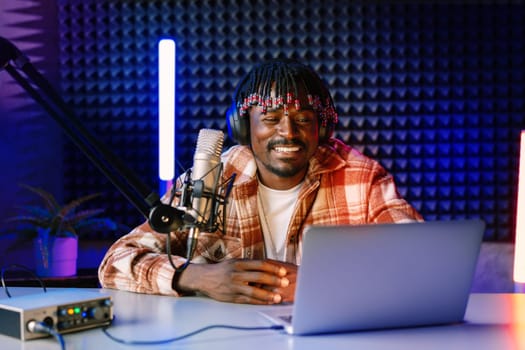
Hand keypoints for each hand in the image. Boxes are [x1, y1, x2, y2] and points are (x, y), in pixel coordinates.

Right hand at [176, 259, 293, 303]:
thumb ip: (250, 265)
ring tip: (278, 297)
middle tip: (285, 283)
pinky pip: (248, 300)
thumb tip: (269, 267)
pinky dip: (259, 302)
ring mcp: (234, 286)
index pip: (260, 264)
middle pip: (259, 277)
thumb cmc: (222, 270)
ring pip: (254, 291)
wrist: (204, 278)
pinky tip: (267, 302)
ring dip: (268, 295)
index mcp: (239, 263)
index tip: (283, 271)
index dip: (273, 268)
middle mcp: (237, 274)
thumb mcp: (235, 262)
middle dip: (274, 280)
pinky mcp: (232, 297)